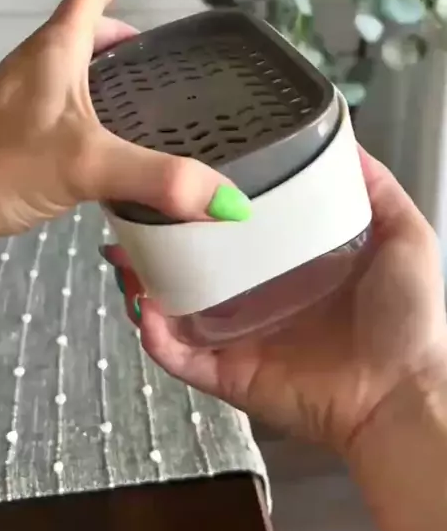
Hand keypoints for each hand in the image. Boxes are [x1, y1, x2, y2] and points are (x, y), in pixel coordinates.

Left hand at [0, 0, 246, 243]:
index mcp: (54, 52)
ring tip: (140, 97)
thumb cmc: (5, 165)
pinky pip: (59, 103)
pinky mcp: (13, 131)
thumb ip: (160, 179)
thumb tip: (230, 199)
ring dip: (100, 72)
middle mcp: (36, 66)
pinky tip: (104, 142)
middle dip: (116, 36)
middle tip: (155, 56)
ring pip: (68, 69)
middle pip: (79, 33)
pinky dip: (87, 106)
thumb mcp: (89, 166)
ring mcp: (20, 99)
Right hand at [108, 150, 446, 454]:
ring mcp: (236, 334)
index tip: (182, 168)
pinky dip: (155, 336)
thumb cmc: (405, 315)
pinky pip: (179, 355)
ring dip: (143, 281)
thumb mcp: (403, 234)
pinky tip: (144, 307)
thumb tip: (342, 136)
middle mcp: (257, 293)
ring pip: (174, 305)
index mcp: (288, 260)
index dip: (208, 199)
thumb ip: (374, 187)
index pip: (237, 224)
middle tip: (135, 209)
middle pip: (195, 261)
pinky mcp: (226, 372)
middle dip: (161, 237)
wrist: (402, 394)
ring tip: (123, 254)